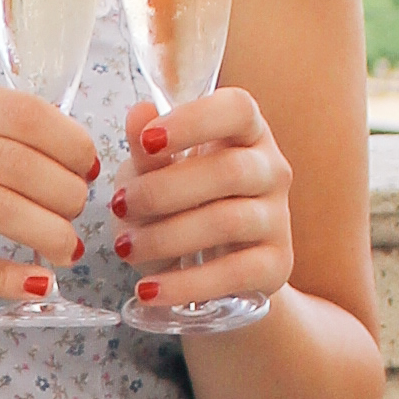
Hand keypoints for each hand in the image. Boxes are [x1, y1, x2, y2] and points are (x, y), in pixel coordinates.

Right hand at [0, 73, 100, 315]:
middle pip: (14, 160)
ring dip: (47, 234)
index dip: (69, 142)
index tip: (89, 170)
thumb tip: (71, 157)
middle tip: (81, 218)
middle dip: (64, 193)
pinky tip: (34, 285)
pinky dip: (6, 275)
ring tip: (68, 252)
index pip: (20, 111)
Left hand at [108, 93, 291, 316]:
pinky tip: (149, 289)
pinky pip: (235, 273)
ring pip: (229, 221)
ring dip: (167, 236)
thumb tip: (139, 113)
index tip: (147, 141)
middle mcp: (271, 169)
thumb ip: (148, 151)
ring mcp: (278, 218)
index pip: (238, 108)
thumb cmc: (181, 206)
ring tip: (125, 248)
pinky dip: (186, 284)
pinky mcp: (276, 265)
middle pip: (230, 171)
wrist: (210, 270)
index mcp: (245, 132)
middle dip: (164, 190)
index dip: (194, 121)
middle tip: (120, 205)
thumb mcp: (156, 175)